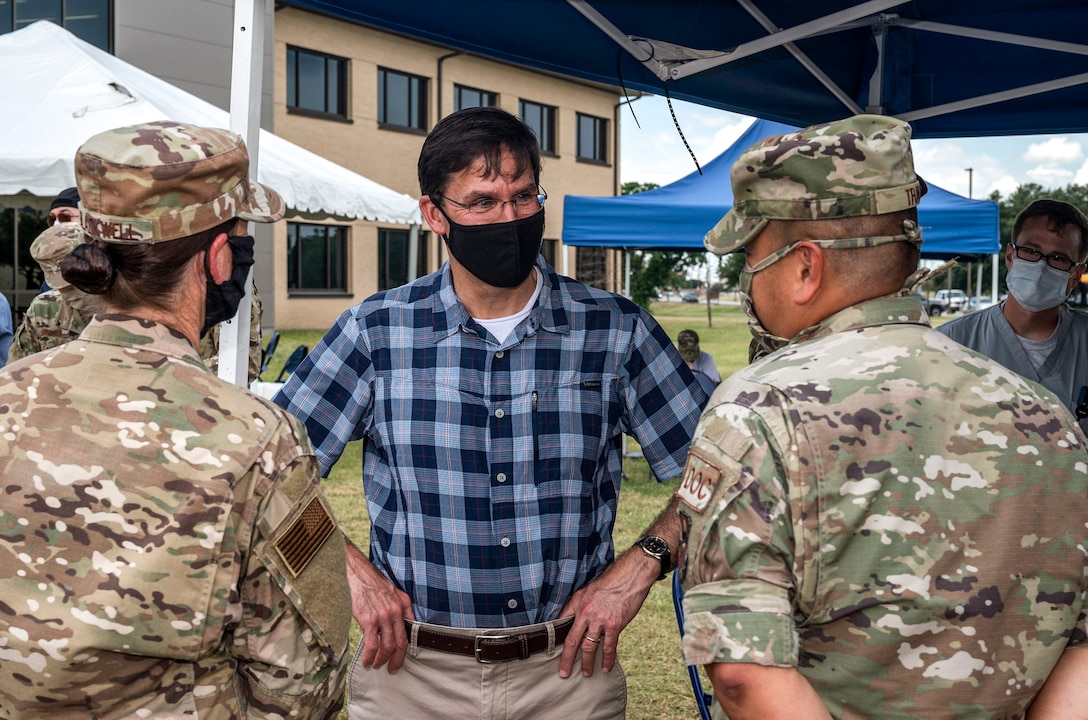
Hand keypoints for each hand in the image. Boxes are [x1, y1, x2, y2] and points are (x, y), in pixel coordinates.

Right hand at [344, 540, 414, 672]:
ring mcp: (383, 616)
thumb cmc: (369, 582)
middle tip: (392, 668)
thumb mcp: (390, 592)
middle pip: (400, 643)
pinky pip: (372, 645)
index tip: (400, 657)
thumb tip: (394, 626)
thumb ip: (395, 607)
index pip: (409, 631)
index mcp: (403, 603)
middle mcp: (396, 611)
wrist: (354, 572)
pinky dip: (370, 656)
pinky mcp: (369, 620)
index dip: (405, 648)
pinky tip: (366, 660)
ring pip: (387, 646)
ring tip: (376, 665)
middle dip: (396, 659)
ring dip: (382, 660)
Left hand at [556, 548, 658, 678]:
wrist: (628, 577)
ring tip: (586, 673)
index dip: (556, 639)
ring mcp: (600, 621)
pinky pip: (609, 647)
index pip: (562, 625)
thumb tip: (567, 618)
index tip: (551, 652)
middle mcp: (586, 614)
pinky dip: (607, 659)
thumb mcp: (586, 590)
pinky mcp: (615, 625)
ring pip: (590, 647)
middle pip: (572, 642)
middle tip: (563, 673)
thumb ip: (576, 605)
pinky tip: (605, 667)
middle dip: (566, 660)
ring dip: (587, 663)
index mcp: (578, 605)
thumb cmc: (609, 582)